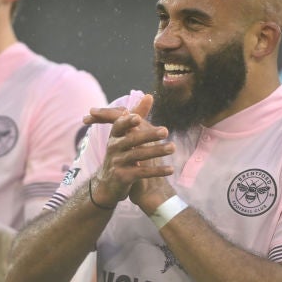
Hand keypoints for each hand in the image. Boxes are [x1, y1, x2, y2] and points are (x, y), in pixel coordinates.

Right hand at [85, 94, 173, 208]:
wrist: (108, 185)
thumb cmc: (121, 156)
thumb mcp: (126, 136)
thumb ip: (137, 116)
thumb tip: (149, 95)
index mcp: (114, 137)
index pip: (119, 126)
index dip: (127, 122)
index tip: (138, 118)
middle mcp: (113, 148)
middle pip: (131, 140)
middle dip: (148, 135)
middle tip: (165, 131)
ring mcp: (117, 163)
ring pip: (138, 156)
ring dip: (156, 151)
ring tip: (173, 147)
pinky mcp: (123, 177)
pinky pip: (141, 172)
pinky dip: (156, 171)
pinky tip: (171, 170)